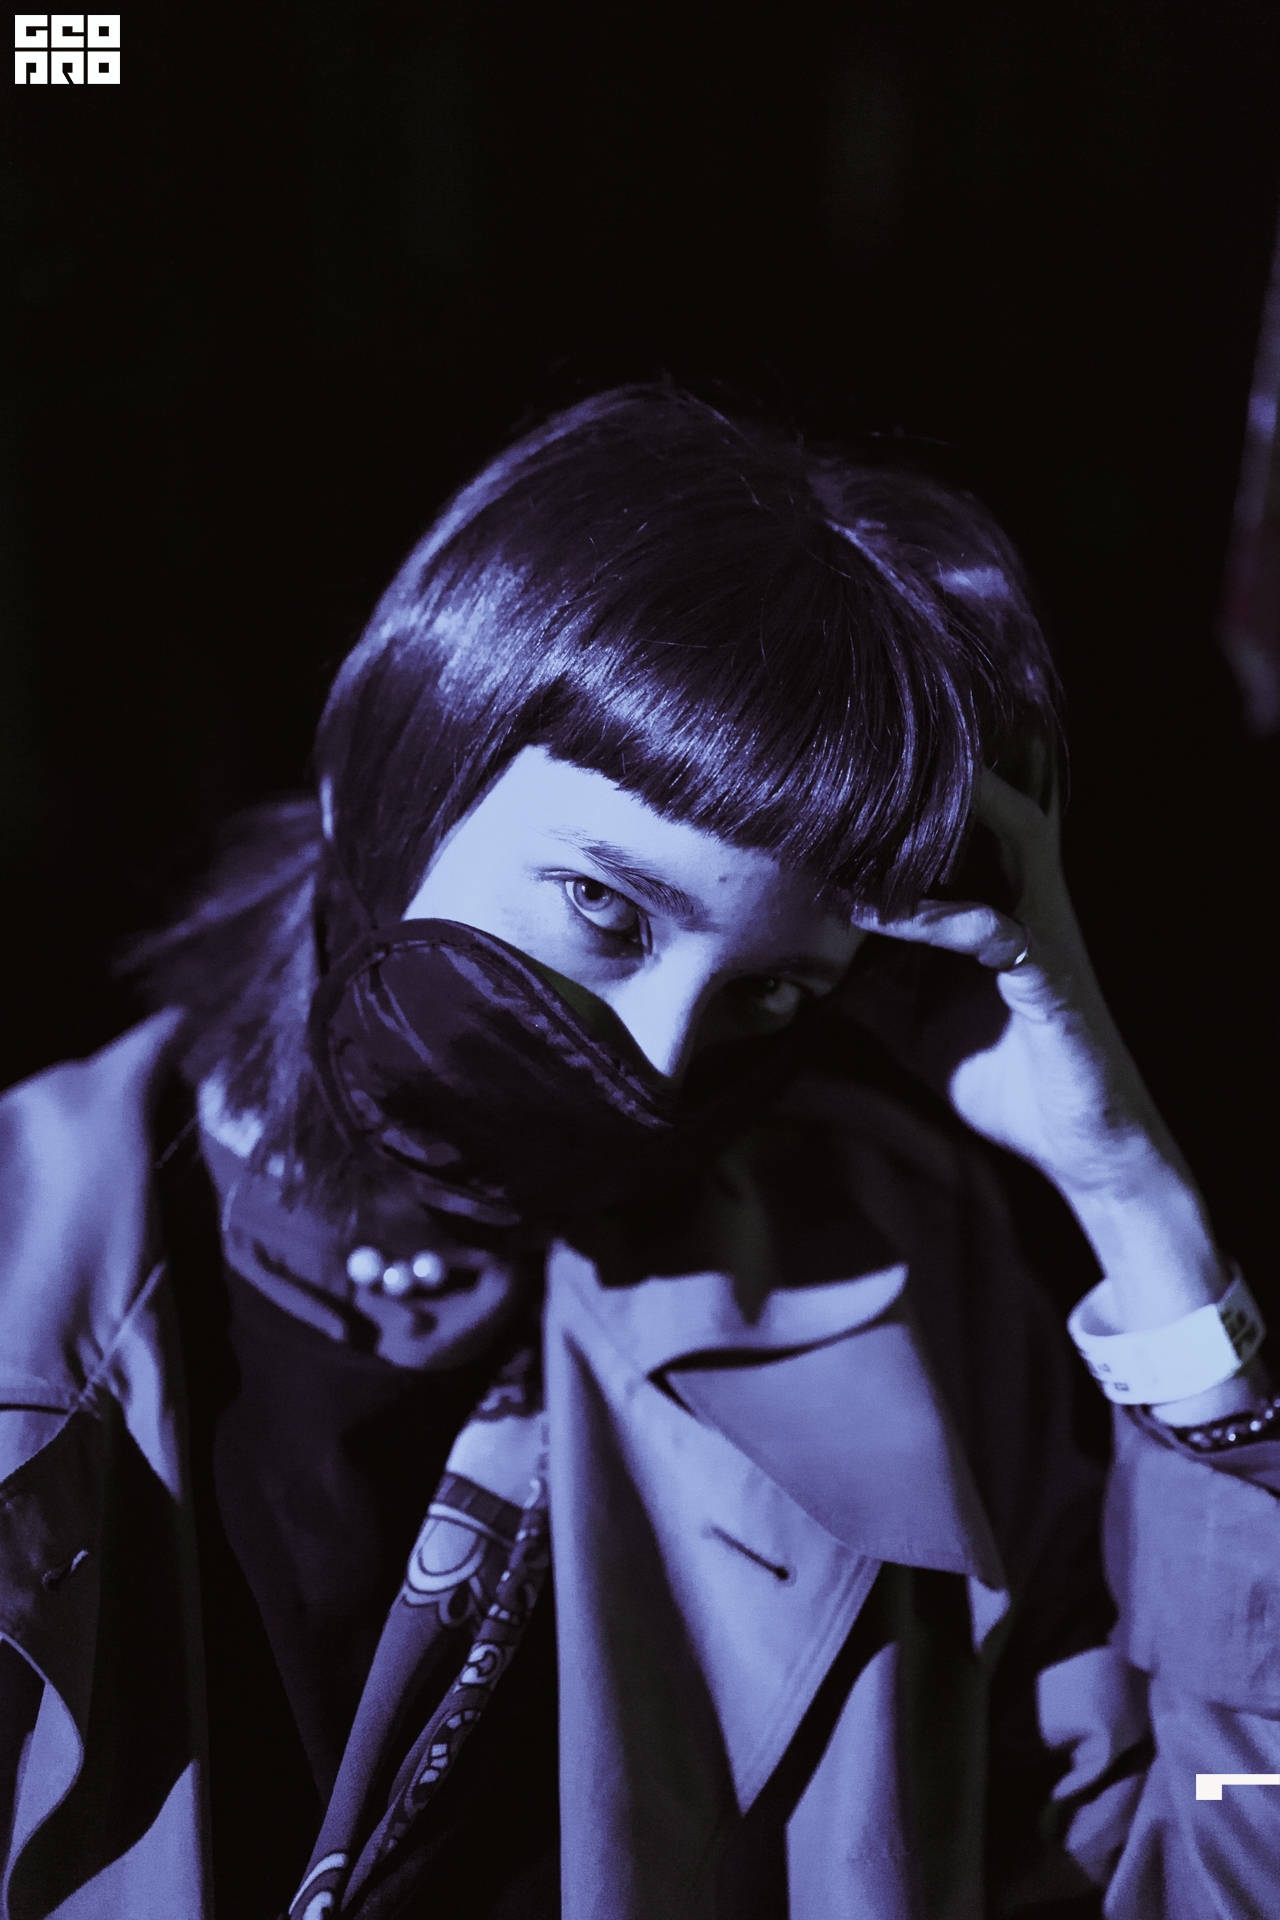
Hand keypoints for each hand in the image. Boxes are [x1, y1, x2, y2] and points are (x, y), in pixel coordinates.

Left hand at [844, 762, 1235, 1355]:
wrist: (1075, 1140)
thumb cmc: (996, 1066)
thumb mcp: (905, 1015)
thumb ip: (859, 973)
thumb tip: (781, 957)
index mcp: (991, 889)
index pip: (950, 807)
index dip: (888, 780)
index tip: (808, 766)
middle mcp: (1024, 891)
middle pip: (986, 792)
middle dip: (919, 766)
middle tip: (829, 753)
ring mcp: (1041, 928)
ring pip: (1005, 834)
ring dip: (930, 820)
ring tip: (849, 807)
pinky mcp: (1051, 979)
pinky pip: (996, 930)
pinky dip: (933, 918)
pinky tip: (872, 913)